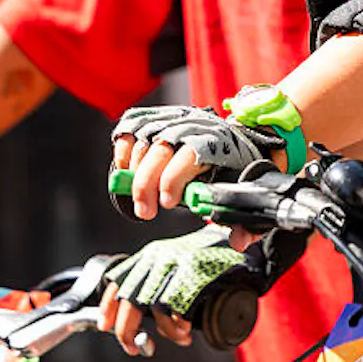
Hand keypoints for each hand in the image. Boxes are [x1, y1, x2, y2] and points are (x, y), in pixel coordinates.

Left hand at [97, 224, 257, 355]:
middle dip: (127, 331)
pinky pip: (177, 309)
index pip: (119, 280)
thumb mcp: (176, 261)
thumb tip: (135, 314)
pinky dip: (177, 325)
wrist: (239, 236)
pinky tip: (185, 329)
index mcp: (151, 254)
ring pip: (154, 308)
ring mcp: (178, 265)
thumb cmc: (208, 254)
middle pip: (131, 300)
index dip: (108, 306)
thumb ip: (157, 280)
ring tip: (177, 337)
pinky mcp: (196, 274)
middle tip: (133, 348)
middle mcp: (160, 258)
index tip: (105, 326)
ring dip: (164, 331)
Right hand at [109, 104, 282, 219]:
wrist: (229, 138)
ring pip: (143, 143)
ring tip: (140, 201)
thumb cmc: (232, 168)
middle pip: (161, 150)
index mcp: (217, 141)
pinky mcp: (150, 119)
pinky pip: (128, 134)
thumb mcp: (240, 190)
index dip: (174, 179)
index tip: (168, 204)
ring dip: (135, 175)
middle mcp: (191, 125)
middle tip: (146, 212)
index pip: (191, 154)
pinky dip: (122, 156)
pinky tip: (127, 175)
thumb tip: (239, 242)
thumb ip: (239, 218)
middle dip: (146, 184)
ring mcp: (169, 120)